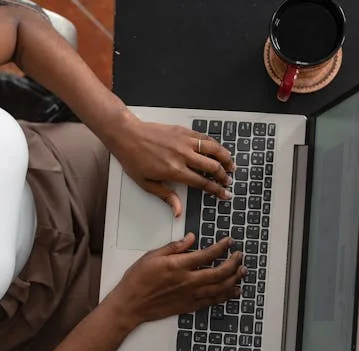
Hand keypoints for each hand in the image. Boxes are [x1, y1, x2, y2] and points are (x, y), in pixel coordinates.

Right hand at [104, 234, 245, 327]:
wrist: (131, 304)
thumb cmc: (137, 280)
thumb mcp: (152, 256)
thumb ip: (174, 247)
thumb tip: (191, 238)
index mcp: (178, 266)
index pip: (208, 254)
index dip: (222, 247)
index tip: (228, 242)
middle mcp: (188, 282)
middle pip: (220, 272)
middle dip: (233, 263)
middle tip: (240, 256)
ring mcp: (190, 296)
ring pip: (220, 288)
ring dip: (234, 279)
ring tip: (242, 272)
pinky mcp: (189, 306)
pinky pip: (213, 301)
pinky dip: (226, 296)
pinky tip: (233, 291)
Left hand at [106, 114, 234, 216]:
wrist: (127, 135)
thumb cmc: (133, 159)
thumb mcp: (147, 183)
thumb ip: (166, 196)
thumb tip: (178, 211)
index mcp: (175, 171)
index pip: (203, 183)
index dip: (217, 190)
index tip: (225, 194)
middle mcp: (183, 155)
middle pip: (212, 166)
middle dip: (224, 176)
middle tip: (228, 181)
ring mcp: (184, 141)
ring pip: (213, 149)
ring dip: (225, 158)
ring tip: (231, 165)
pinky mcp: (183, 131)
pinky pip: (204, 137)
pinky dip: (215, 144)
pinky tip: (218, 149)